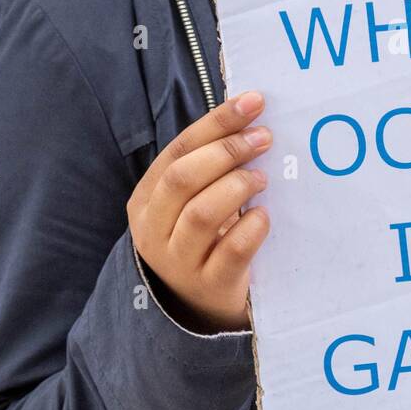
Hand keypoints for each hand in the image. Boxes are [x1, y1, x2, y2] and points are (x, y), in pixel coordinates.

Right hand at [127, 92, 272, 332]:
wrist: (201, 307)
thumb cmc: (203, 240)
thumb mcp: (193, 202)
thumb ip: (210, 166)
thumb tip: (252, 115)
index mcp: (145, 200)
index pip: (177, 151)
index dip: (217, 123)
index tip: (254, 102)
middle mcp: (153, 230)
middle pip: (183, 178)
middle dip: (227, 151)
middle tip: (264, 138)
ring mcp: (178, 262)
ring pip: (202, 214)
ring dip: (238, 186)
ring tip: (262, 179)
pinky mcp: (209, 285)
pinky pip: (231, 252)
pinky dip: (252, 228)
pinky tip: (264, 216)